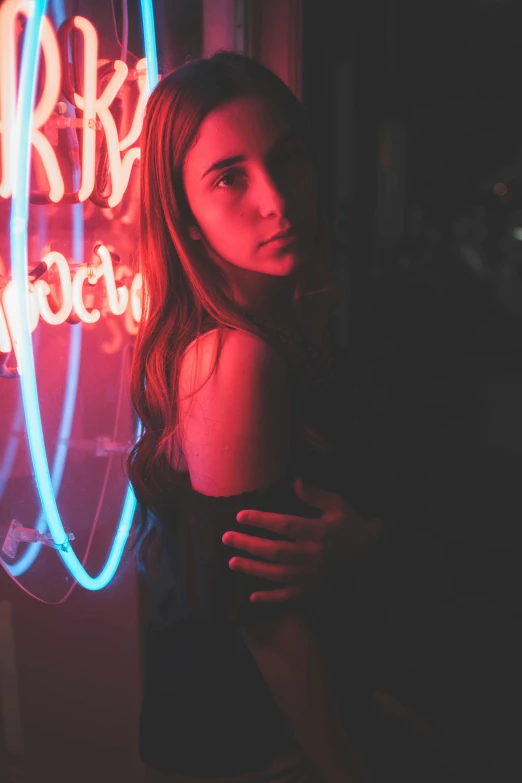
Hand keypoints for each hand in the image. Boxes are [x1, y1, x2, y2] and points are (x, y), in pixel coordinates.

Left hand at [221, 478, 380, 603]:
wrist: (370, 554)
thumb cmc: (349, 525)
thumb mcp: (337, 504)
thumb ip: (314, 495)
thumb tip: (293, 480)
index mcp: (319, 531)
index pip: (285, 525)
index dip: (261, 520)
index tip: (240, 516)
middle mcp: (314, 555)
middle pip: (276, 551)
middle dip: (249, 544)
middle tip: (226, 538)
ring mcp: (313, 575)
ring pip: (278, 574)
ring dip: (253, 569)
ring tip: (232, 562)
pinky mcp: (314, 590)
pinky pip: (289, 597)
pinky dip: (271, 598)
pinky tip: (252, 597)